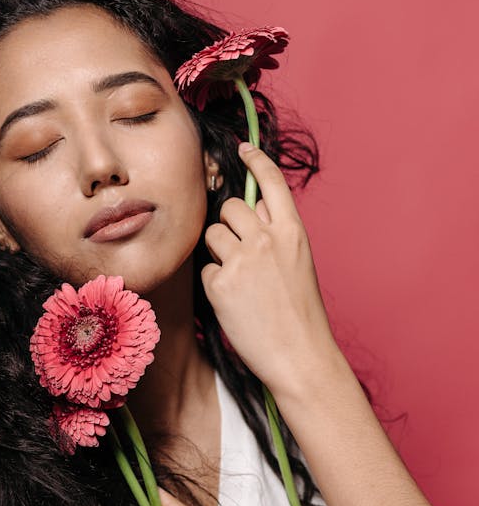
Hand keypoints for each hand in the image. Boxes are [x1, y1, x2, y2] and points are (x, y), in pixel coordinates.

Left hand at [202, 144, 341, 398]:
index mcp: (293, 232)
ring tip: (238, 281)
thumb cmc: (300, 314)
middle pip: (230, 207)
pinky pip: (205, 269)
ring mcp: (242, 260)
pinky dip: (214, 284)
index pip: (271, 182)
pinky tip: (233, 303)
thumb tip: (254, 209)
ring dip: (218, 252)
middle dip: (228, 224)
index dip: (255, 161)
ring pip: (212, 234)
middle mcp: (267, 239)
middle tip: (238, 252)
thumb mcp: (299, 263)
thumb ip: (277, 233)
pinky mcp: (221, 284)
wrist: (300, 355)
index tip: (243, 149)